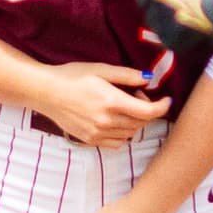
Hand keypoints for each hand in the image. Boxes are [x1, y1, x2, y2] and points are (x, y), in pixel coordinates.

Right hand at [29, 62, 169, 146]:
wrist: (46, 92)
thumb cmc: (72, 76)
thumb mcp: (101, 69)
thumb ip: (127, 75)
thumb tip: (149, 79)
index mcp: (112, 102)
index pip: (148, 112)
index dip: (162, 107)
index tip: (166, 100)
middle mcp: (106, 121)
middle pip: (141, 123)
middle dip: (146, 109)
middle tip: (135, 94)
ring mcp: (98, 133)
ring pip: (130, 134)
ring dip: (134, 122)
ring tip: (122, 106)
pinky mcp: (90, 140)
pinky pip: (116, 142)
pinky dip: (122, 133)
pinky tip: (115, 120)